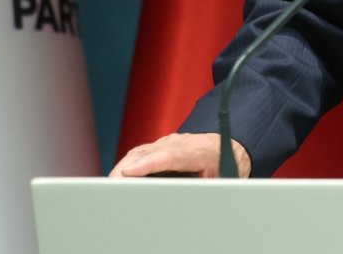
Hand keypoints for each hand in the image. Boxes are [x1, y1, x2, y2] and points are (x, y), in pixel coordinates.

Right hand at [109, 132, 250, 178]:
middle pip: (149, 152)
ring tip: (110, 185)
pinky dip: (128, 164)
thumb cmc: (228, 164)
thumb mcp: (223, 179)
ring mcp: (170, 142)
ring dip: (124, 167)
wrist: (232, 145)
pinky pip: (141, 153)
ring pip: (141, 151)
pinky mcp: (161, 146)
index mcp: (198, 151)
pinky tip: (119, 178)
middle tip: (112, 186)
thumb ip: (206, 188)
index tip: (129, 172)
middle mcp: (181, 142)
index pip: (170, 155)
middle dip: (128, 168)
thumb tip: (194, 200)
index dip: (148, 163)